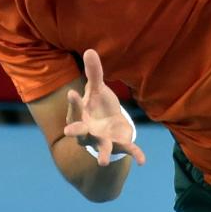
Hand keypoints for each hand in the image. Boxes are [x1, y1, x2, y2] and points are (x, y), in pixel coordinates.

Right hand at [63, 49, 146, 166]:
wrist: (110, 129)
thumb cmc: (98, 107)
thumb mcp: (97, 89)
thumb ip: (94, 73)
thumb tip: (89, 49)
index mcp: (81, 115)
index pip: (75, 108)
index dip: (74, 101)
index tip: (72, 92)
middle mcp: (89, 131)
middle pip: (80, 131)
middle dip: (76, 131)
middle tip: (68, 132)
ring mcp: (103, 140)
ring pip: (102, 148)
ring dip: (103, 154)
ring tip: (102, 162)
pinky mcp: (120, 145)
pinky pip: (128, 150)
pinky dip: (135, 155)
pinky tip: (143, 161)